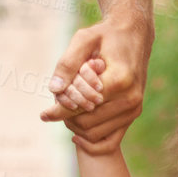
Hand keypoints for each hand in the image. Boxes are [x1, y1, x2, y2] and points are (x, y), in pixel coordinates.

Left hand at [40, 15, 151, 153]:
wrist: (135, 35)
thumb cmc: (106, 35)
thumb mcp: (84, 39)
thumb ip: (67, 63)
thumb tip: (54, 89)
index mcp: (119, 81)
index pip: (82, 106)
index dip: (59, 111)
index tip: (43, 115)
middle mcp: (130, 99)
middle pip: (87, 122)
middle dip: (67, 117)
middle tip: (56, 107)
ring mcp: (134, 109)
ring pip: (95, 133)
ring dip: (77, 126)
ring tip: (66, 112)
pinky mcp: (133, 115)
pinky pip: (110, 141)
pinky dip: (91, 141)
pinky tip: (76, 133)